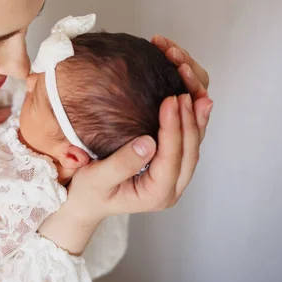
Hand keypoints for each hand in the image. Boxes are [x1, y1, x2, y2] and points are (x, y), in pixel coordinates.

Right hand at [39, 38, 211, 253]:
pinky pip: (187, 134)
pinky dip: (190, 111)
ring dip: (195, 109)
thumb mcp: (97, 179)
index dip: (174, 127)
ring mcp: (175, 172)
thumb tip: (149, 142)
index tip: (170, 99)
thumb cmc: (88, 192)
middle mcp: (173, 185)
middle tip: (184, 85)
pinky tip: (189, 90)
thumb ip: (122, 164)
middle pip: (191, 146)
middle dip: (191, 114)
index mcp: (157, 194)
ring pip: (194, 138)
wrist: (87, 201)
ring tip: (191, 80)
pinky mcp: (171, 160)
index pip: (173, 157)